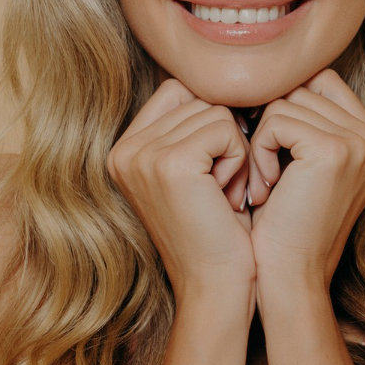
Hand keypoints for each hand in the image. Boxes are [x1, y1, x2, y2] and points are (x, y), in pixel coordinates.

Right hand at [107, 78, 256, 308]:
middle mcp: (124, 150)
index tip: (218, 168)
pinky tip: (229, 194)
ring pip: (215, 110)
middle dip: (224, 137)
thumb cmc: (219, 233)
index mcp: (124, 150)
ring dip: (235, 151)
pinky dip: (240, 159)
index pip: (178, 91)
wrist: (218, 288)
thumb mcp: (197, 172)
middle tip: (222, 188)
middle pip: (196, 96)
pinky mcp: (169, 163)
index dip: (212, 119)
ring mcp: (142, 155)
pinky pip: (225, 128)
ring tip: (224, 194)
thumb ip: (192, 126)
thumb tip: (225, 76)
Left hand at [244, 70, 364, 295]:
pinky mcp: (334, 150)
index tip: (266, 147)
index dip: (284, 105)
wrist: (288, 277)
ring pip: (286, 101)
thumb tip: (267, 72)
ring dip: (261, 140)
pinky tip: (265, 187)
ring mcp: (359, 143)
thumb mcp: (300, 165)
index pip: (319, 82)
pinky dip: (259, 151)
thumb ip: (301, 119)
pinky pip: (276, 119)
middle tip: (264, 173)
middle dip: (271, 124)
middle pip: (303, 87)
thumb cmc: (284, 225)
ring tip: (266, 184)